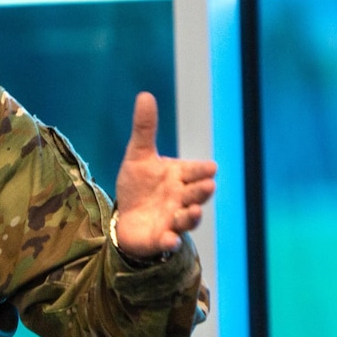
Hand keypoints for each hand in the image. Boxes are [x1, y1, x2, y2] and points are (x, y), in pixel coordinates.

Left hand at [113, 92, 216, 256]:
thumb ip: (144, 129)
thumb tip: (145, 95)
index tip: (209, 168)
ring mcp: (174, 220)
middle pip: (196, 194)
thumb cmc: (139, 185)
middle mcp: (181, 198)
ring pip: (188, 218)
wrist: (127, 219)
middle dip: (202, 190)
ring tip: (195, 210)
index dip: (201, 170)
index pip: (195, 171)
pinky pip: (169, 241)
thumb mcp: (138, 156)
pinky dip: (170, 241)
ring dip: (192, 215)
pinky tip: (170, 239)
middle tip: (208, 185)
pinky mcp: (161, 238)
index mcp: (179, 176)